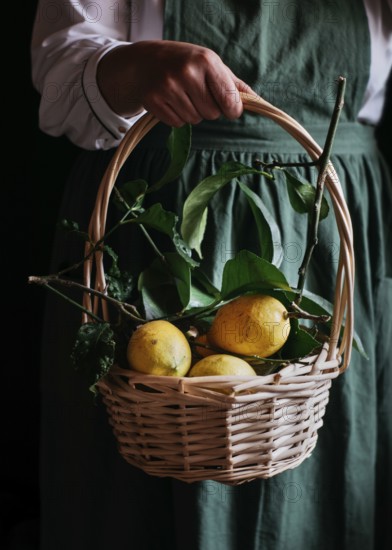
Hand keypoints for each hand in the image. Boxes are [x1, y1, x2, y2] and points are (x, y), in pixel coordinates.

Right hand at [97, 40, 252, 125]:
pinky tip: (171, 101)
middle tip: (197, 94)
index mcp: (206, 61)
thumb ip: (233, 84)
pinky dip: (177, 117)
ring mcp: (168, 87)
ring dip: (192, 113)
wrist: (144, 61)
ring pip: (194, 120)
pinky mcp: (153, 101)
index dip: (232, 109)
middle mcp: (187, 72)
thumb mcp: (210, 64)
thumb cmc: (185, 63)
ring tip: (183, 96)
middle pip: (212, 113)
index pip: (229, 100)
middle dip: (209, 109)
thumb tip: (257, 102)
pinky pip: (177, 123)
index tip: (230, 108)